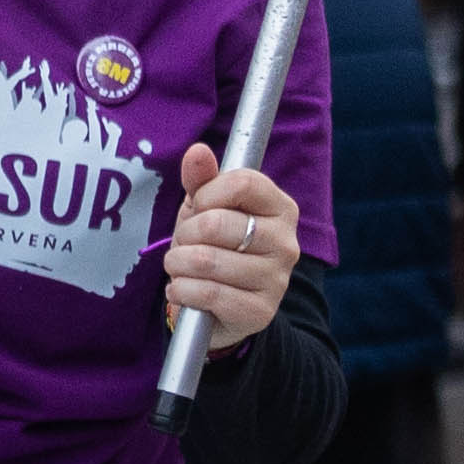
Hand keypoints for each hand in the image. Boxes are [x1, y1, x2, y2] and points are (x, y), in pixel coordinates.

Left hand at [163, 147, 299, 351]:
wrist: (222, 307)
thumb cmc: (215, 246)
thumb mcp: (206, 208)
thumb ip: (202, 178)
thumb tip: (197, 151)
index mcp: (281, 207)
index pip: (242, 183)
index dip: (206, 194)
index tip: (198, 208)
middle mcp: (286, 243)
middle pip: (217, 223)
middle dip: (186, 234)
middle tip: (184, 244)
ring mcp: (277, 280)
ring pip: (206, 260)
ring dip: (177, 264)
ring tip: (180, 267)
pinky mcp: (260, 312)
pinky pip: (207, 293)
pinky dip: (181, 290)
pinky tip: (182, 290)